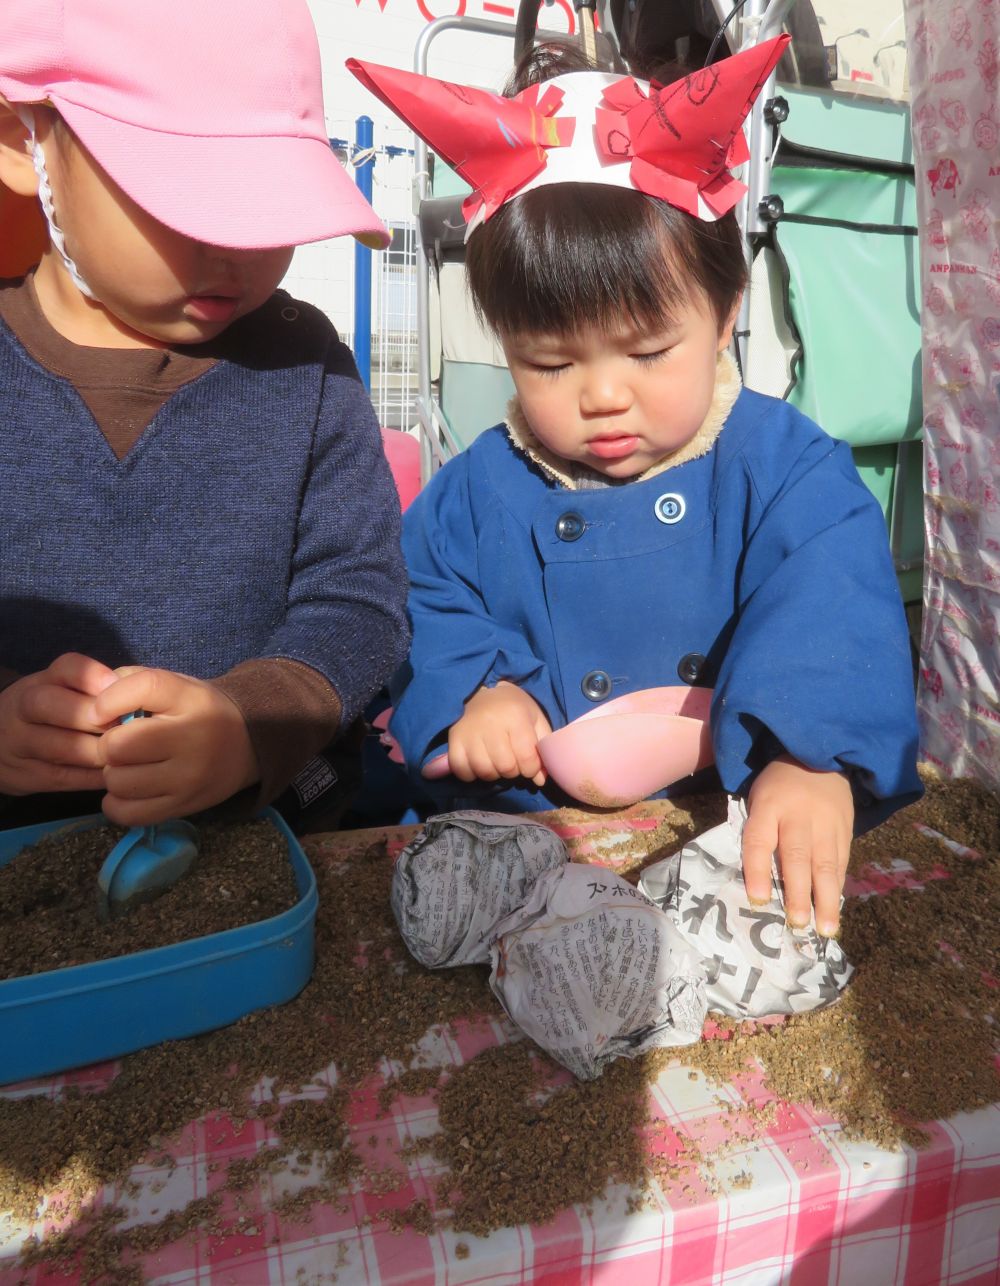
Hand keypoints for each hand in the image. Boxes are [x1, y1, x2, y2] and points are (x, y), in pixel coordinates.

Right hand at [0, 653, 115, 794]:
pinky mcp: (25, 776)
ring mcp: (19, 744)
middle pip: (52, 705)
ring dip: (101, 751)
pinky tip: (113, 773)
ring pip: (62, 747)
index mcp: (40, 682)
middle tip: (125, 728)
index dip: (93, 677)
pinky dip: (93, 777)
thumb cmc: (51, 714)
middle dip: (95, 718)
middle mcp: (23, 708)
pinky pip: (64, 778)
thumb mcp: (62, 692)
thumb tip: (140, 697)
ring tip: (127, 755)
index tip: (117, 688)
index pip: (65, 668)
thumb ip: (96, 691)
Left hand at [94, 668, 258, 823]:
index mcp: (191, 699)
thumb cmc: (198, 711)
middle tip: (123, 745)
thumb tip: (92, 706)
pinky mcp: (183, 806)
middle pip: (119, 745)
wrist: (247, 744)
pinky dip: (117, 803)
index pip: (145, 688)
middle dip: (109, 744)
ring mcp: (189, 778)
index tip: (103, 712)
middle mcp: (193, 739)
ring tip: (130, 767)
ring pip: (118, 782)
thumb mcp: (176, 684)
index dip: (109, 700)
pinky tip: (129, 790)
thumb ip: (132, 682)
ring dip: (114, 774)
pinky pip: (128, 813)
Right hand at [443, 681, 551, 786]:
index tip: (529, 765)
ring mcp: (469, 732)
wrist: (481, 692)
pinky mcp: (454, 740)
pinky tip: (478, 765)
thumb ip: (542, 749)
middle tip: (513, 762)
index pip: (527, 757)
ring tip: (496, 763)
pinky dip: (471, 774)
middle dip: (513, 772)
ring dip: (493, 774)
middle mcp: (491, 723)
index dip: (531, 769)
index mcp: (516, 716)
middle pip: (505, 767)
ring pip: (484, 771)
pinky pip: (461, 769)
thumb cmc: (513, 708)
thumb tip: (540, 781)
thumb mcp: (535, 720)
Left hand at [742, 754, 852, 937]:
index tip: (757, 900)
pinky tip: (834, 908)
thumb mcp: (759, 799)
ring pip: (826, 864)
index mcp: (769, 805)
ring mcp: (826, 822)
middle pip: (797, 856)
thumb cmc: (780, 787)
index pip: (759, 839)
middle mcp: (799, 815)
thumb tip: (758, 880)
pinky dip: (837, 886)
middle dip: (798, 892)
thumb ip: (758, 832)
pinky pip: (841, 860)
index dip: (757, 870)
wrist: (820, 757)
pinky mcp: (846, 828)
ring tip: (825, 929)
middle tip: (797, 923)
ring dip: (825, 899)